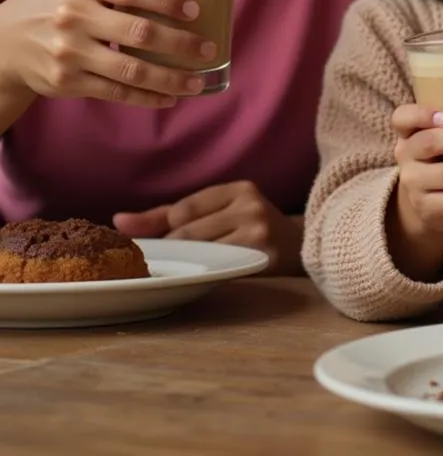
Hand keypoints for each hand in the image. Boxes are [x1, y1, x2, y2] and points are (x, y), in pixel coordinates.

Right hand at [0, 0, 213, 108]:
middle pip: (139, 32)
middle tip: (209, 48)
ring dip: (171, 78)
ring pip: (132, 69)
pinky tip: (170, 97)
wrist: (3, 41)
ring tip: (198, 81)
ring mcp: (69, 52)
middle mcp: (74, 16)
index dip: (167, 0)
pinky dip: (148, 97)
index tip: (195, 10)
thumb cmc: (55, 5)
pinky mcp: (67, 82)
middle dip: (181, 43)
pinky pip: (117, 92)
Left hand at [113, 181, 302, 274]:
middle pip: (188, 232)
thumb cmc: (249, 230)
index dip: (166, 231)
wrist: (302, 248)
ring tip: (188, 272)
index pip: (183, 209)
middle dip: (174, 252)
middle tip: (167, 265)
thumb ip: (168, 215)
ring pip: (201, 253)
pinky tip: (205, 278)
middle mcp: (250, 205)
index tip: (159, 247)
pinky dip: (205, 275)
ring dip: (188, 266)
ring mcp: (259, 231)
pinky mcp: (263, 257)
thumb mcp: (217, 214)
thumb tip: (118, 220)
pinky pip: (219, 269)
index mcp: (239, 188)